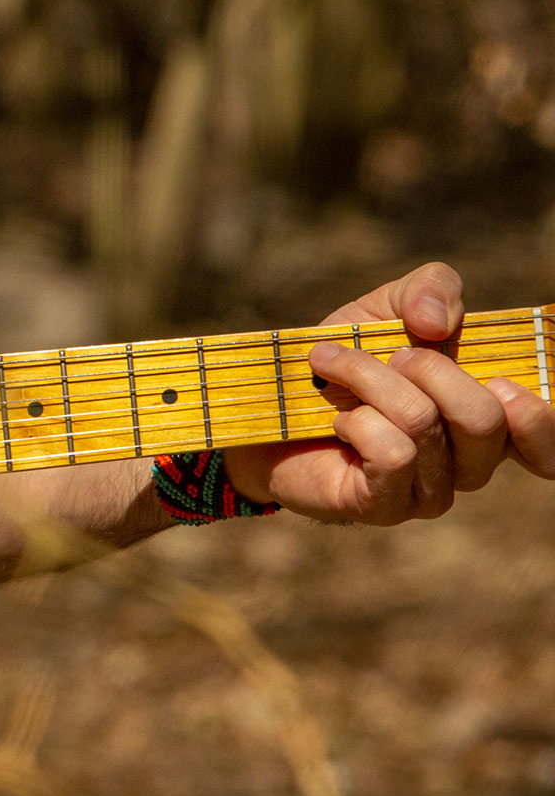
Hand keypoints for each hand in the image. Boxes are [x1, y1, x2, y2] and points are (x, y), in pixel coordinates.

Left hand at [221, 262, 554, 524]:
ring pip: (425, 424)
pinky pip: (393, 454)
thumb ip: (432, 290)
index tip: (501, 379)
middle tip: (390, 356)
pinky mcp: (386, 506)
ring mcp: (431, 491)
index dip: (541, 416)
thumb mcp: (387, 308)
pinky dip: (359, 419)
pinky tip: (338, 420)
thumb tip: (440, 322)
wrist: (268, 408)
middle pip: (486, 418)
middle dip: (429, 369)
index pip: (547, 443)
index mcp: (489, 418)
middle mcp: (471, 462)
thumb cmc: (340, 362)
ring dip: (372, 381)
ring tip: (335, 368)